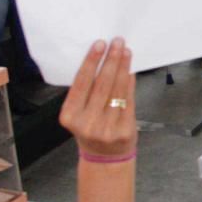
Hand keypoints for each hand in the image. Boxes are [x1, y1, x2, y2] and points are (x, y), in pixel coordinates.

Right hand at [59, 39, 136, 157]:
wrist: (105, 158)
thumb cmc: (91, 130)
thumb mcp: (79, 114)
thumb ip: (87, 92)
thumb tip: (102, 59)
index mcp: (70, 116)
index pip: (81, 83)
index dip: (91, 62)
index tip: (99, 45)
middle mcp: (87, 123)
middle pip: (102, 84)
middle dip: (110, 60)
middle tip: (117, 42)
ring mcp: (107, 128)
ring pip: (117, 90)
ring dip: (123, 67)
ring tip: (126, 52)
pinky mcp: (125, 130)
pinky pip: (129, 100)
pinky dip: (130, 82)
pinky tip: (130, 70)